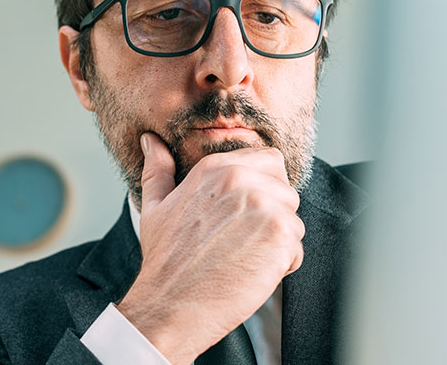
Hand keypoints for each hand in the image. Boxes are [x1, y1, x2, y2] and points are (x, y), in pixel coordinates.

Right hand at [115, 132, 303, 363]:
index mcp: (215, 167)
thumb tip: (150, 141)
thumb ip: (158, 169)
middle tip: (241, 242)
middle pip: (286, 190)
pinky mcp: (280, 236)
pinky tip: (249, 273)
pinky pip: (297, 249)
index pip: (269, 160)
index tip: (246, 215)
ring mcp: (264, 206)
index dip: (265, 189)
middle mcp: (242, 179)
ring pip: (294, 221)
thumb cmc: (164, 261)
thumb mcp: (155, 207)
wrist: (170, 305)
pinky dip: (280, 267)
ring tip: (242, 258)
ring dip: (277, 244)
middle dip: (273, 217)